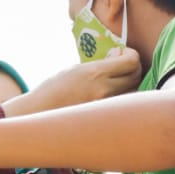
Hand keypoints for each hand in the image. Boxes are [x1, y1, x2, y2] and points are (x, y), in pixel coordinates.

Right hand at [2, 50, 142, 115]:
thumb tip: (118, 58)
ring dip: (130, 84)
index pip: (131, 62)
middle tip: (124, 66)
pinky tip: (113, 95)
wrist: (38, 114)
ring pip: (133, 93)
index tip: (123, 54)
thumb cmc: (54, 89)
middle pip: (136, 77)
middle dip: (134, 68)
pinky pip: (122, 106)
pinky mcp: (103, 119)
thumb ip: (98, 66)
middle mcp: (102, 90)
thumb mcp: (74, 69)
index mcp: (93, 73)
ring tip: (119, 81)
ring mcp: (104, 107)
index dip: (132, 55)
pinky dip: (123, 98)